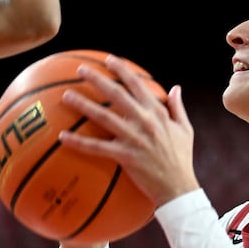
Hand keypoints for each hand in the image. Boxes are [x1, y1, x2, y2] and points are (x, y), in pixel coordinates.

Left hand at [58, 56, 199, 206]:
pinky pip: (97, 148)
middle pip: (117, 94)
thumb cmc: (181, 159)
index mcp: (158, 113)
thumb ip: (178, 107)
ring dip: (83, 105)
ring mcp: (134, 139)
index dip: (122, 70)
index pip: (138, 85)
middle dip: (98, 79)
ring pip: (104, 117)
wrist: (179, 188)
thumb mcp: (185, 130)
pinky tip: (62, 137)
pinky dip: (78, 142)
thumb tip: (176, 87)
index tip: (108, 59)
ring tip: (66, 96)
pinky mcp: (125, 156)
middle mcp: (145, 122)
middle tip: (80, 69)